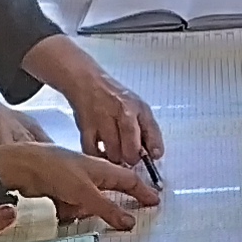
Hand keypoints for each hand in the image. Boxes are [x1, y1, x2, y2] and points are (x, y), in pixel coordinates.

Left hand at [0, 141, 153, 229]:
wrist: (21, 166)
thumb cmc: (53, 168)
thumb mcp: (85, 193)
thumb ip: (108, 209)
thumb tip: (129, 221)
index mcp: (103, 168)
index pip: (130, 180)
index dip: (143, 191)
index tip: (154, 201)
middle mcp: (91, 174)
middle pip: (109, 195)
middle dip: (108, 207)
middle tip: (118, 218)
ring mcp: (75, 182)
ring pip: (89, 204)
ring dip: (82, 211)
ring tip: (70, 209)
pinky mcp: (61, 190)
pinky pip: (72, 207)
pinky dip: (68, 211)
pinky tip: (59, 210)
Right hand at [27, 37, 164, 166]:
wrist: (87, 82)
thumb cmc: (115, 97)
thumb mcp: (138, 106)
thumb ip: (148, 129)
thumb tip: (155, 153)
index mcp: (139, 108)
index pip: (152, 133)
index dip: (154, 149)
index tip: (153, 156)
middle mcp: (123, 113)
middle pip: (131, 150)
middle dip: (132, 158)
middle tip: (130, 157)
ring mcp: (103, 120)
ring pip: (113, 154)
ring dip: (116, 159)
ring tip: (116, 153)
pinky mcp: (86, 127)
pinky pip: (93, 152)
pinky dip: (98, 157)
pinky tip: (102, 153)